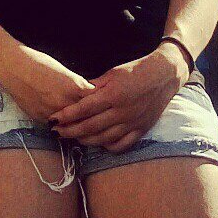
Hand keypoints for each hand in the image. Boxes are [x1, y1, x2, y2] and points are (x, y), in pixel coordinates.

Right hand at [0, 44, 94, 124]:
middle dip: (90, 118)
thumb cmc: (38, 63)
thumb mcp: (65, 72)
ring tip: (80, 125)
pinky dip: (60, 124)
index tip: (103, 105)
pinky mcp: (40, 117)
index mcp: (75, 88)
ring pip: (71, 126)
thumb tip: (87, 94)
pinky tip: (61, 122)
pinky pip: (55, 126)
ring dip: (76, 125)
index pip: (96, 102)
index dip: (99, 104)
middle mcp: (66, 102)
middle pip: (86, 117)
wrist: (13, 67)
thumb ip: (78, 85)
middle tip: (95, 119)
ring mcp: (52, 112)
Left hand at [51, 46, 185, 151]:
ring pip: (104, 139)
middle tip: (56, 132)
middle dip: (70, 131)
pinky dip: (108, 147)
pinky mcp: (142, 129)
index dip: (66, 116)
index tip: (53, 119)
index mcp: (113, 94)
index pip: (84, 109)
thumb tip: (75, 95)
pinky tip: (98, 143)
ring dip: (85, 140)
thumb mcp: (112, 73)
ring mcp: (133, 122)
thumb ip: (93, 87)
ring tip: (73, 138)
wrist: (165, 75)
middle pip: (90, 127)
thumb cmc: (136, 70)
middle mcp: (123, 111)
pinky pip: (122, 145)